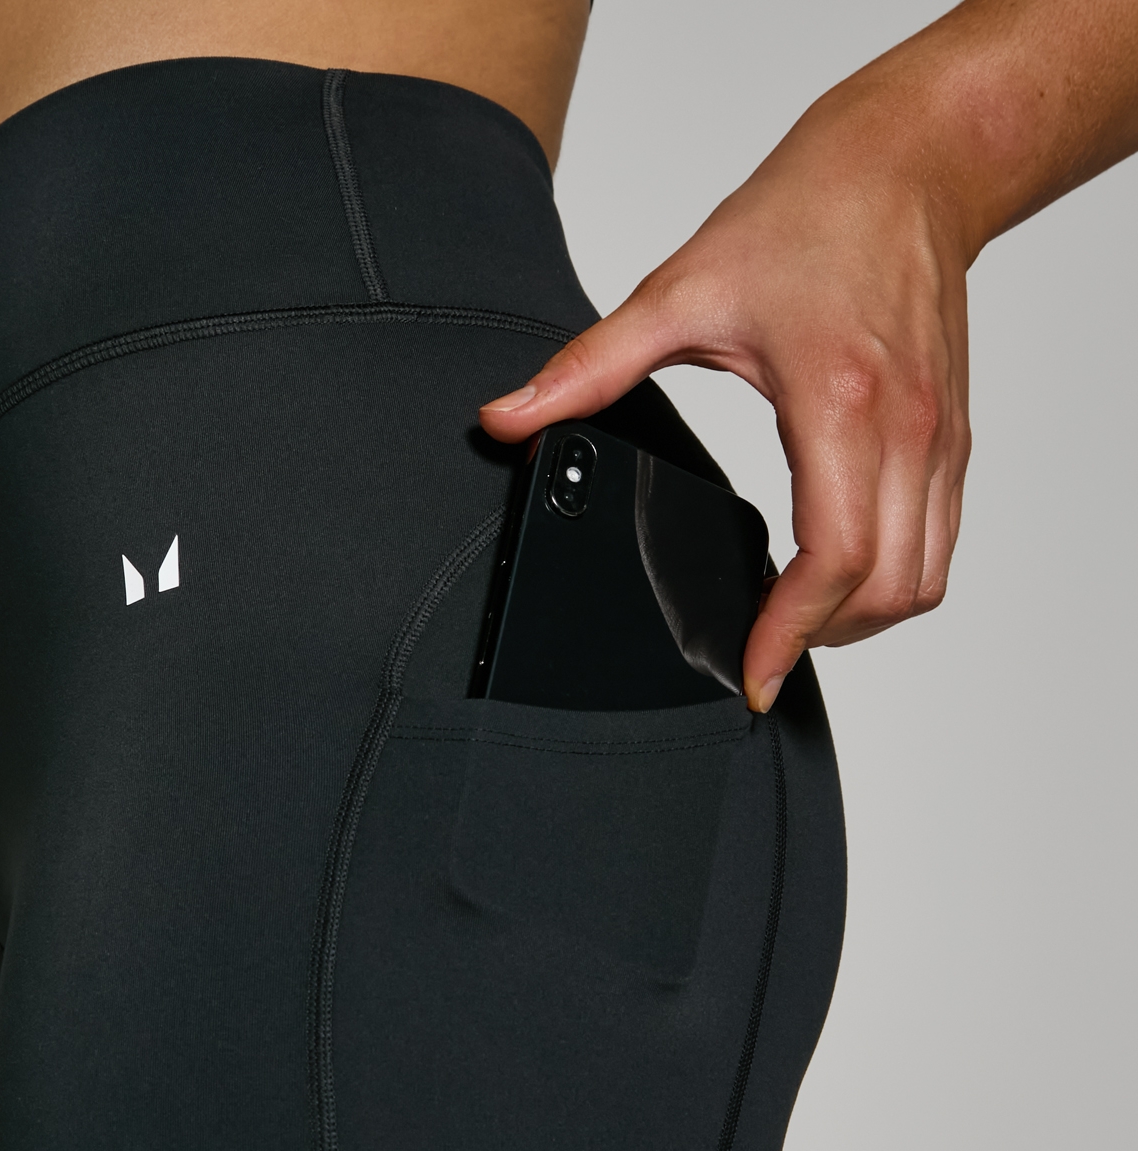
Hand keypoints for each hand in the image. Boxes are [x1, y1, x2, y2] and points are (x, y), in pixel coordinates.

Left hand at [481, 82, 972, 711]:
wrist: (911, 162)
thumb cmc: (808, 215)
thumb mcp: (679, 291)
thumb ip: (586, 369)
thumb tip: (505, 420)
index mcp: (838, 405)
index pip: (833, 561)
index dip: (791, 635)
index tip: (751, 677)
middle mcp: (906, 430)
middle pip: (889, 591)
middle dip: (819, 640)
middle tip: (756, 652)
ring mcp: (941, 436)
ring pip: (926, 578)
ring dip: (863, 618)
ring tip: (792, 622)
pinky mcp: (954, 434)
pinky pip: (939, 540)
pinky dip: (892, 578)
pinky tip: (833, 572)